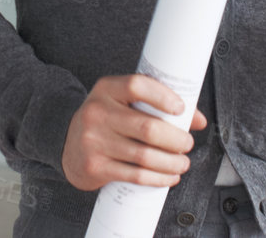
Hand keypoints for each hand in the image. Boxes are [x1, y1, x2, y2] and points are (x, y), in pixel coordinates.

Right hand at [61, 73, 208, 191]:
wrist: (67, 145)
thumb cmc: (105, 121)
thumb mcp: (122, 103)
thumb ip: (157, 105)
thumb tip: (198, 120)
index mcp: (106, 89)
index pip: (136, 86)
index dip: (163, 97)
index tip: (181, 109)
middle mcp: (97, 112)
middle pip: (147, 127)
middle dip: (176, 139)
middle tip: (187, 143)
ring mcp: (94, 140)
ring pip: (145, 156)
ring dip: (172, 162)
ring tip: (182, 162)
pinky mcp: (95, 166)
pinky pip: (135, 175)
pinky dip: (158, 178)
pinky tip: (169, 177)